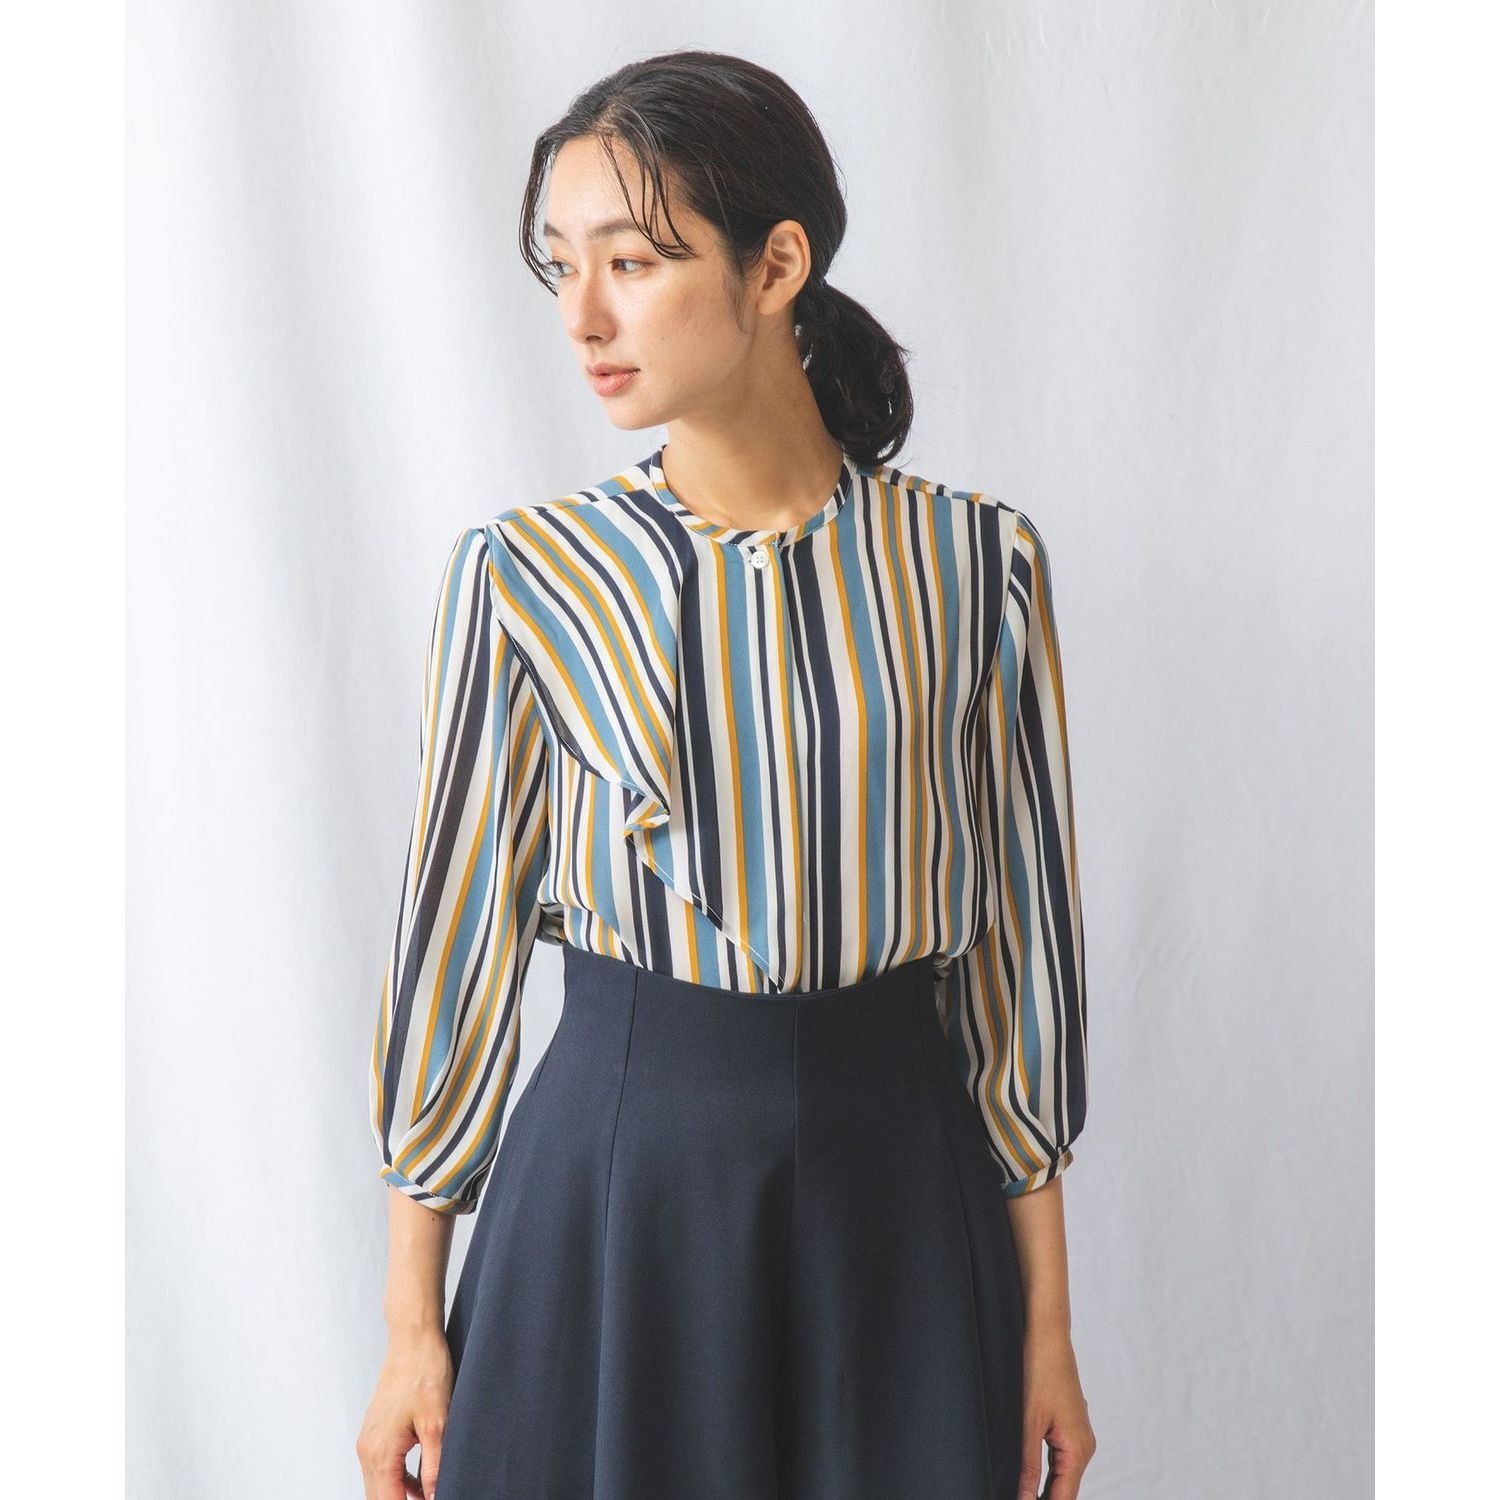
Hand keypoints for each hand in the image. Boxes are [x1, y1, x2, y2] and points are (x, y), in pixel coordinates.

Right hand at [355, 1325, 454, 1498]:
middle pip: (379, 1499)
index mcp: (382, 1452)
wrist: (413, 1339)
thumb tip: (435, 1496)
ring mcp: (369, 1440)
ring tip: (427, 1496)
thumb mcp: (438, 1424)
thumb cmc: (425, 1372)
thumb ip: (434, 1467)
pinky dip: (398, 1480)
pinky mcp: (376, 1431)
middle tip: (430, 1499)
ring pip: (379, 1485)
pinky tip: (419, 1482)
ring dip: (399, 1497)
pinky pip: (382, 1468)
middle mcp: (368, 1450)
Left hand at [1016, 1327, 1095, 1498]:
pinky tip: (1029, 1474)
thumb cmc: (1041, 1369)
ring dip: (1044, 1486)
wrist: (1047, 1335)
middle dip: (1042, 1498)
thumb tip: (1024, 1497)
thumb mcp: (1028, 1423)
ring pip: (1061, 1473)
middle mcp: (1083, 1445)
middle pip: (1064, 1488)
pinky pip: (1059, 1456)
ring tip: (1022, 1492)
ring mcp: (1078, 1434)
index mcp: (1078, 1449)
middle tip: (1017, 1496)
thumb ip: (1028, 1465)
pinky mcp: (1069, 1424)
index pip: (1064, 1498)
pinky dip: (1046, 1469)